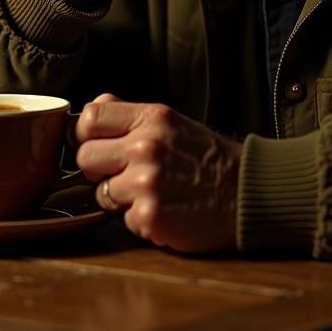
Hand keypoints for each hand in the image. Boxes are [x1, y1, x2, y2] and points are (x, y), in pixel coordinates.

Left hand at [75, 94, 242, 252]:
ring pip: (101, 193)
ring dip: (121, 197)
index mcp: (151, 118)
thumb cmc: (205, 158)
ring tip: (152, 192)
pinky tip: (163, 210)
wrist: (246, 192)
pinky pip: (122, 219)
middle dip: (99, 168)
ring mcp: (146, 183)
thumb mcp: (171, 122)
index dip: (86, 134)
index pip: (90, 117)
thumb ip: (128, 115)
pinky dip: (139, 219)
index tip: (95, 143)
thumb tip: (89, 111)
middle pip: (84, 157)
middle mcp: (146, 146)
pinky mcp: (149, 216)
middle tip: (124, 173)